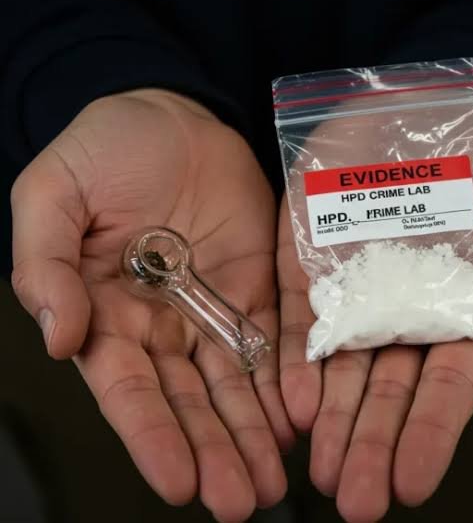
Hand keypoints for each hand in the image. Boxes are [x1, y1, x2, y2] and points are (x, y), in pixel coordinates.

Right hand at [11, 89, 293, 521]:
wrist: (169, 116)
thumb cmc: (104, 149)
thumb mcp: (53, 195)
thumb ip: (46, 265)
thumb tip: (56, 338)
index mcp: (106, 310)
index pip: (128, 388)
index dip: (151, 435)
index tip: (180, 482)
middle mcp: (163, 322)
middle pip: (189, 398)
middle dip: (214, 449)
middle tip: (241, 501)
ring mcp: (214, 305)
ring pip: (235, 381)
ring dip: (253, 430)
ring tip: (272, 480)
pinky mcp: (259, 283)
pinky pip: (274, 337)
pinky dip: (286, 377)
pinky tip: (298, 416)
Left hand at [277, 95, 472, 521]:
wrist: (407, 105)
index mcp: (457, 302)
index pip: (446, 382)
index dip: (432, 432)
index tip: (414, 484)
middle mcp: (400, 309)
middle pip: (387, 389)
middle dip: (373, 445)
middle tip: (356, 501)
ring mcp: (348, 290)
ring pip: (339, 368)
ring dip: (330, 421)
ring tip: (318, 473)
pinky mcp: (305, 266)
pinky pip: (297, 321)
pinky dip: (293, 363)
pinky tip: (290, 406)